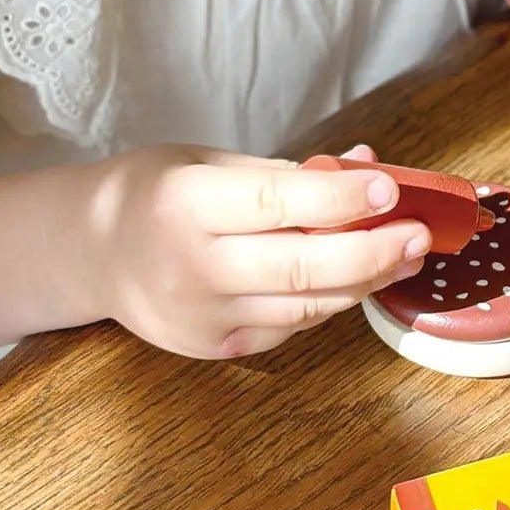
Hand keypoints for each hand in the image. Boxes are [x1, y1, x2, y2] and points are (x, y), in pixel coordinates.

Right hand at [83, 142, 430, 359]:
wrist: (90, 254)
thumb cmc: (159, 192)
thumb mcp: (211, 160)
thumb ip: (289, 171)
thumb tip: (368, 163)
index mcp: (187, 204)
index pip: (276, 203)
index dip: (340, 199)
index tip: (390, 188)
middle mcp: (192, 267)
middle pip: (300, 267)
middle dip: (372, 252)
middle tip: (420, 234)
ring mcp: (201, 317)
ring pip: (304, 304)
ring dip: (364, 280)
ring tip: (406, 253)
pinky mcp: (213, 349)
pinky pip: (288, 326)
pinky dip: (328, 301)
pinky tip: (357, 277)